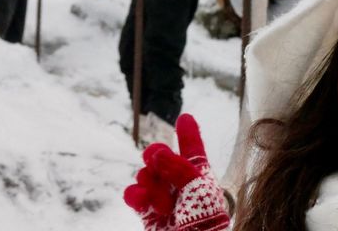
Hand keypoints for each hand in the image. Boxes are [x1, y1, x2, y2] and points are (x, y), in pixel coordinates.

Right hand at [123, 114, 229, 230]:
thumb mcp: (199, 189)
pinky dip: (135, 195)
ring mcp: (162, 199)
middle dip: (156, 155)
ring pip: (145, 174)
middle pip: (161, 156)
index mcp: (200, 177)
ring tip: (162, 202)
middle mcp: (180, 185)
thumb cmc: (204, 221)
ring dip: (150, 183)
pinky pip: (133, 195)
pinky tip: (142, 200)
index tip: (184, 117)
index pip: (193, 150)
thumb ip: (178, 166)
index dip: (188, 134)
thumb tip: (157, 152)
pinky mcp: (146, 213)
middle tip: (156, 162)